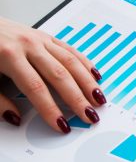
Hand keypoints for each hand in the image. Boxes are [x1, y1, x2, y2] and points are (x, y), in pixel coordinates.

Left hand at [0, 17, 104, 132]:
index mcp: (9, 56)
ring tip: (99, 98)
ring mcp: (39, 39)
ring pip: (70, 61)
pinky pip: (69, 49)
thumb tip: (15, 118)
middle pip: (59, 75)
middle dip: (76, 98)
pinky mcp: (45, 36)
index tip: (61, 125)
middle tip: (89, 115)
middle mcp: (29, 45)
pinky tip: (94, 75)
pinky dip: (84, 63)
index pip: (35, 88)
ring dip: (87, 82)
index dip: (50, 109)